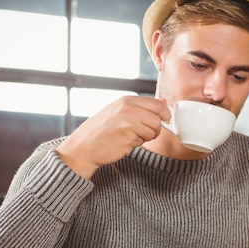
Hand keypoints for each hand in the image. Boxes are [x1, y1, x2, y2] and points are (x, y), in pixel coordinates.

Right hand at [55, 96, 169, 178]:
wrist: (84, 147)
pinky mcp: (128, 137)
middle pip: (158, 117)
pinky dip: (137, 143)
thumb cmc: (101, 130)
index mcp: (126, 101)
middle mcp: (128, 109)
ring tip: (129, 136)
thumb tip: (163, 103)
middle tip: (145, 131)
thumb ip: (141, 107)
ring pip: (154, 130)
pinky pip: (143, 141)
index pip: (157, 104)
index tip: (164, 121)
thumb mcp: (119, 111)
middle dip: (156, 127)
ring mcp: (128, 123)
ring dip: (146, 136)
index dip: (164, 114)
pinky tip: (124, 141)